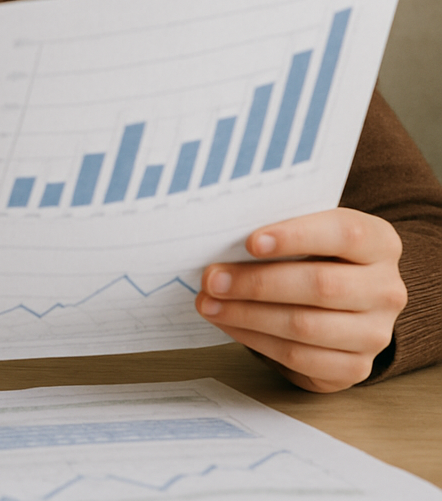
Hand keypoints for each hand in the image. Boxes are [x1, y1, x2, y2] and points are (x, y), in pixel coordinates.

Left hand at [195, 208, 406, 392]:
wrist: (344, 299)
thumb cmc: (315, 253)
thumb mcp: (307, 230)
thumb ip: (279, 229)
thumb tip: (222, 237)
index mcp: (379, 242)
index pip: (343, 234)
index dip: (296, 236)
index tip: (251, 241)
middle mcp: (386, 289)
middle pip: (320, 286)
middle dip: (257, 282)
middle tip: (212, 278)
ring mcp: (375, 333)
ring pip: (305, 326)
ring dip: (247, 315)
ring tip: (209, 302)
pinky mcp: (355, 367)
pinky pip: (299, 358)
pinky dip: (255, 340)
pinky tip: (229, 323)